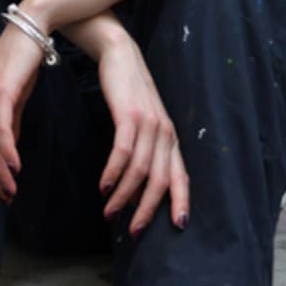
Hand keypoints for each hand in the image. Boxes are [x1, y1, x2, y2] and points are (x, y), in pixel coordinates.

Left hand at [0, 26, 43, 203]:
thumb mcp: (15, 98)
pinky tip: (15, 168)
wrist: (32, 28)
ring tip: (11, 191)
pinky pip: (1, 129)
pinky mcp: (1, 91)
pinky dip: (7, 152)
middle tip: (4, 200)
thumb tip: (9, 150)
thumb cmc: (24, 63)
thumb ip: (10, 123)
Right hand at [95, 34, 189, 233]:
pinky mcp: (130, 114)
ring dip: (124, 196)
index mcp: (170, 139)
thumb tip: (134, 193)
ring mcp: (149, 123)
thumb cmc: (128, 94)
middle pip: (161, 180)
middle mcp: (165, 133)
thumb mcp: (140, 126)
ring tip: (109, 212)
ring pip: (141, 170)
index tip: (179, 226)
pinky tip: (103, 186)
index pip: (181, 176)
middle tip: (133, 232)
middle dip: (147, 210)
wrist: (119, 54)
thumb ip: (143, 155)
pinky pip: (124, 151)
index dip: (181, 201)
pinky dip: (114, 172)